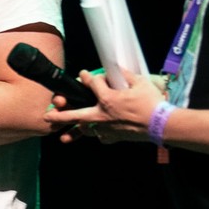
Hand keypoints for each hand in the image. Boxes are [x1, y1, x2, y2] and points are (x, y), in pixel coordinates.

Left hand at [45, 69, 166, 143]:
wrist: (161, 125)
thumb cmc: (151, 102)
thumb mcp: (139, 82)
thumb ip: (124, 75)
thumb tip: (116, 70)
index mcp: (107, 99)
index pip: (91, 84)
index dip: (87, 77)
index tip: (84, 74)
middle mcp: (101, 115)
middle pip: (74, 115)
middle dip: (59, 115)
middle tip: (47, 116)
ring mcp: (105, 129)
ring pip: (85, 129)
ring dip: (75, 130)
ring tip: (64, 135)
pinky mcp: (113, 137)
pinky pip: (100, 137)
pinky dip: (97, 134)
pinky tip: (95, 133)